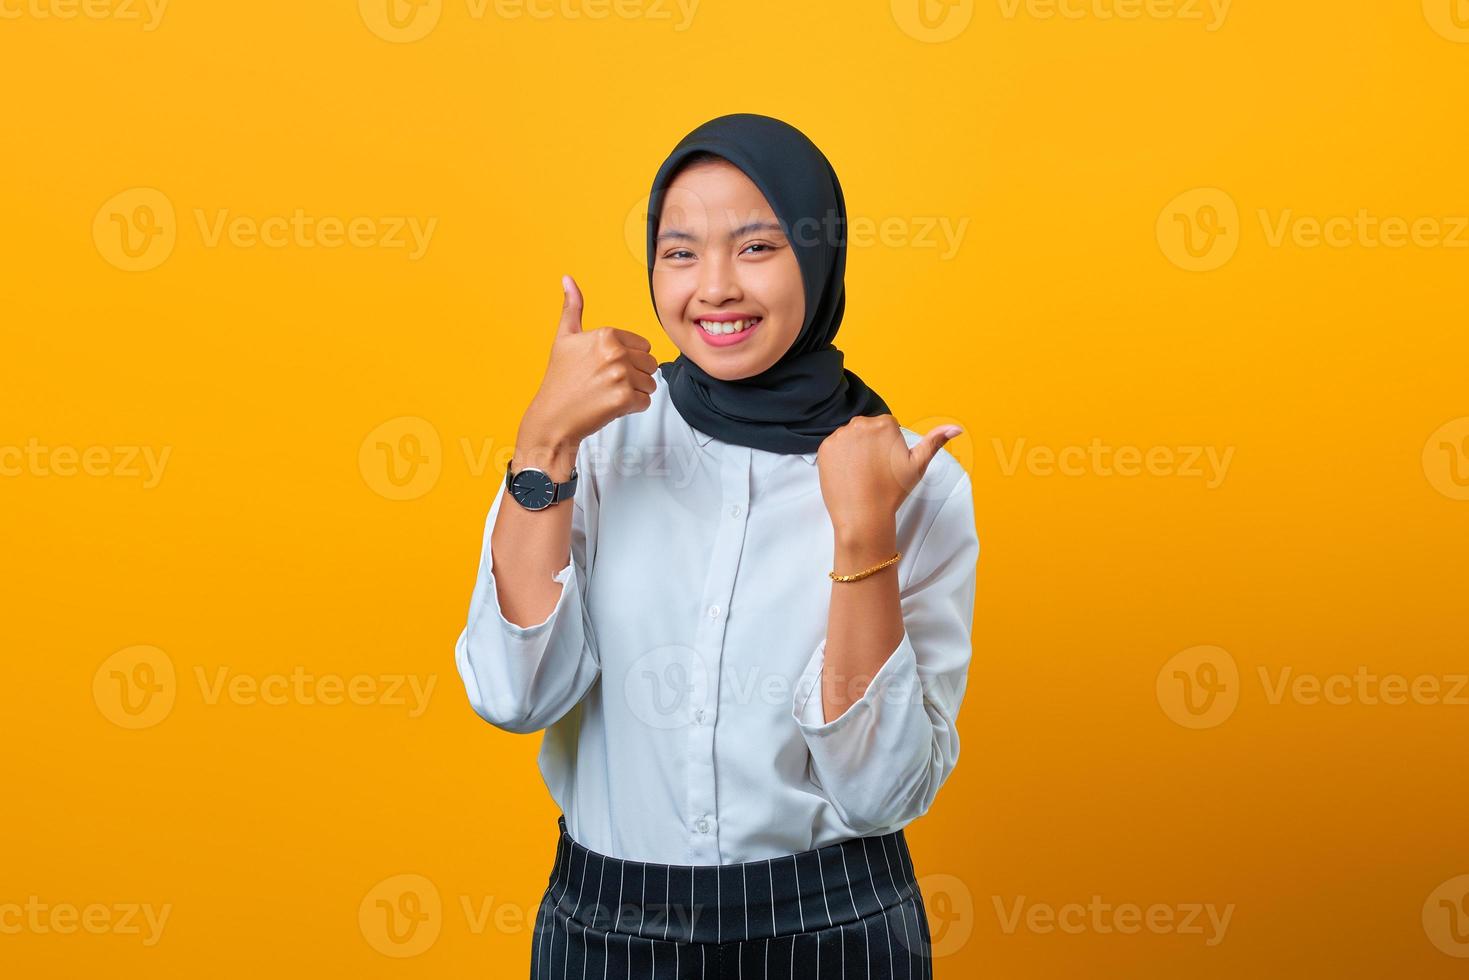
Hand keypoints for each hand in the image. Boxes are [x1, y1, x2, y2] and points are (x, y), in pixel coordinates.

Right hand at [519, 275, 659, 449]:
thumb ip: (572, 308)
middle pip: (650, 364)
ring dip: (634, 392)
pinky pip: (645, 402)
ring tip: (608, 394)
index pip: (643, 346)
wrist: (553, 418)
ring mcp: (621, 376)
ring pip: (650, 383)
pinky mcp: (624, 399)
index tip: (604, 368)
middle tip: (607, 383)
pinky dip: (631, 408)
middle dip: (634, 376)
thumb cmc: (560, 380)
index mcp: (606, 334)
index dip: (628, 360)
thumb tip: (567, 279)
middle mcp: (615, 352)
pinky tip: (610, 406)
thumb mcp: (564, 338)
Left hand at [816, 415, 962, 531]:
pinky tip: (848, 474)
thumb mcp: (918, 465)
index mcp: (885, 424)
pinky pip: (834, 447)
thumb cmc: (892, 491)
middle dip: (871, 445)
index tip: (888, 464)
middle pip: (867, 430)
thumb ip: (935, 441)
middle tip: (875, 470)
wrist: (862, 515)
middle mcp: (860, 424)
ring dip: (855, 450)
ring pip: (850, 438)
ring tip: (862, 473)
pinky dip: (840, 458)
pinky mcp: (825, 448)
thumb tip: (956, 427)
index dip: (889, 447)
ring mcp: (840, 436)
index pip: (886, 426)